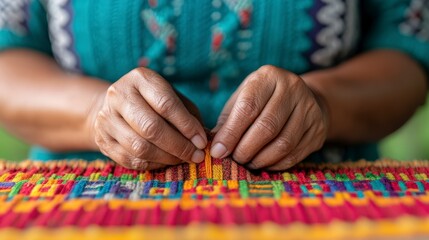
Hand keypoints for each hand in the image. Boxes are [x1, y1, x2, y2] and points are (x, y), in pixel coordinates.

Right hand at [91, 68, 206, 169]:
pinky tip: (165, 161)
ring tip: (183, 159)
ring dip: (167, 158)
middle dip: (178, 145)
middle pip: (151, 127)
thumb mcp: (172, 97)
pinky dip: (153, 164)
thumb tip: (204, 139)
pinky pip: (131, 160)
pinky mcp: (102, 140)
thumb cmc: (153, 102)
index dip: (186, 126)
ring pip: (139, 147)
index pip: (165, 104)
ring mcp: (106, 118)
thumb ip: (188, 114)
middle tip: (195, 155)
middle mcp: (118, 95)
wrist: (115, 106)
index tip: (202, 141)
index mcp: (140, 78)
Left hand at [210, 65, 328, 170]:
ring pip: (283, 144)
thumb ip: (228, 120)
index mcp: (269, 77)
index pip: (248, 107)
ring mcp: (310, 109)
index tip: (218, 151)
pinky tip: (264, 163)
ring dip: (260, 159)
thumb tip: (216, 148)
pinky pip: (294, 154)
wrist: (303, 97)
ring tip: (248, 162)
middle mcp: (293, 88)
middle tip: (235, 159)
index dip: (231, 133)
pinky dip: (275, 164)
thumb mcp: (242, 99)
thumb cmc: (262, 100)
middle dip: (245, 149)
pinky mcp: (318, 129)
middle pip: (267, 127)